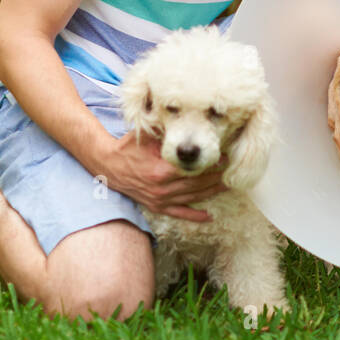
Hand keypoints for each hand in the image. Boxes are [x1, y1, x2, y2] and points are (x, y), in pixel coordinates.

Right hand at [98, 132, 228, 221]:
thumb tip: (188, 123)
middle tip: (231, 170)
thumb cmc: (129, 147)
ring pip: (192, 197)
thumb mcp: (148, 135)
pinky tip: (208, 216)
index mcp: (161, 170)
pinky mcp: (156, 206)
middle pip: (196, 183)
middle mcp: (162, 188)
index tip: (224, 157)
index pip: (193, 168)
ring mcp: (159, 199)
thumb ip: (168, 131)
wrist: (108, 165)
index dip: (210, 164)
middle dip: (216, 176)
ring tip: (227, 185)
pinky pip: (179, 213)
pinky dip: (194, 216)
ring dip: (211, 192)